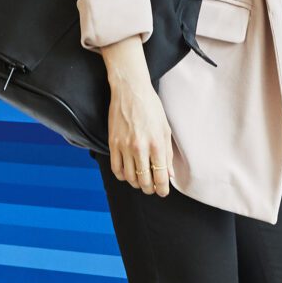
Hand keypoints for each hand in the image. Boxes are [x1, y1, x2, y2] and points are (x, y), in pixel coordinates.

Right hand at [101, 41, 172, 196]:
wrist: (130, 91)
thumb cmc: (151, 107)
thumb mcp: (165, 129)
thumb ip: (167, 153)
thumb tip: (169, 174)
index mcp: (156, 144)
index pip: (159, 176)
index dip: (162, 189)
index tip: (163, 192)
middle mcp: (140, 147)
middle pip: (144, 180)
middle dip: (149, 189)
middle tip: (152, 188)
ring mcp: (124, 146)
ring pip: (129, 177)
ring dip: (136, 183)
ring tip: (140, 181)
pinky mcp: (112, 143)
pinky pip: (115, 168)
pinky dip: (122, 176)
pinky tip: (127, 174)